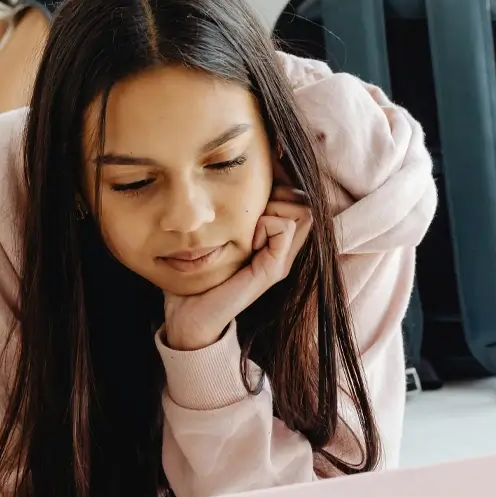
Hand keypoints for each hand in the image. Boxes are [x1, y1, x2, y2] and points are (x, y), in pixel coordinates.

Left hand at [162, 186, 312, 351]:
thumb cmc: (198, 277)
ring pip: (302, 210)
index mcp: (273, 242)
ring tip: (248, 228)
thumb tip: (233, 179)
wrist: (191, 317)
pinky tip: (247, 241)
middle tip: (249, 213)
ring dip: (272, 208)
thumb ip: (233, 218)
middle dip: (278, 193)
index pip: (298, 198)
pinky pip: (284, 228)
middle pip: (305, 201)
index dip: (282, 183)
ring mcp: (281, 261)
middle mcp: (283, 251)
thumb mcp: (218, 238)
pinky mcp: (272, 270)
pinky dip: (265, 224)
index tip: (253, 189)